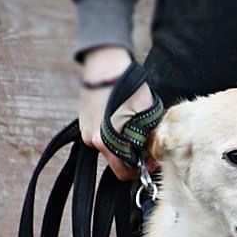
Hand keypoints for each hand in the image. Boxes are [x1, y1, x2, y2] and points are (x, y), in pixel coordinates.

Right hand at [79, 46, 153, 179]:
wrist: (105, 63)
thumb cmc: (128, 87)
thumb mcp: (147, 114)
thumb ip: (150, 138)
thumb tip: (153, 153)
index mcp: (107, 143)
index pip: (124, 173)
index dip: (141, 169)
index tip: (151, 159)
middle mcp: (93, 141)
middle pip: (116, 162)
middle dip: (132, 157)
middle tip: (145, 146)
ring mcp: (86, 132)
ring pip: (109, 149)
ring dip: (122, 144)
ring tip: (133, 127)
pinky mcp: (83, 123)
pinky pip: (101, 136)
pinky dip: (112, 134)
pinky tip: (120, 119)